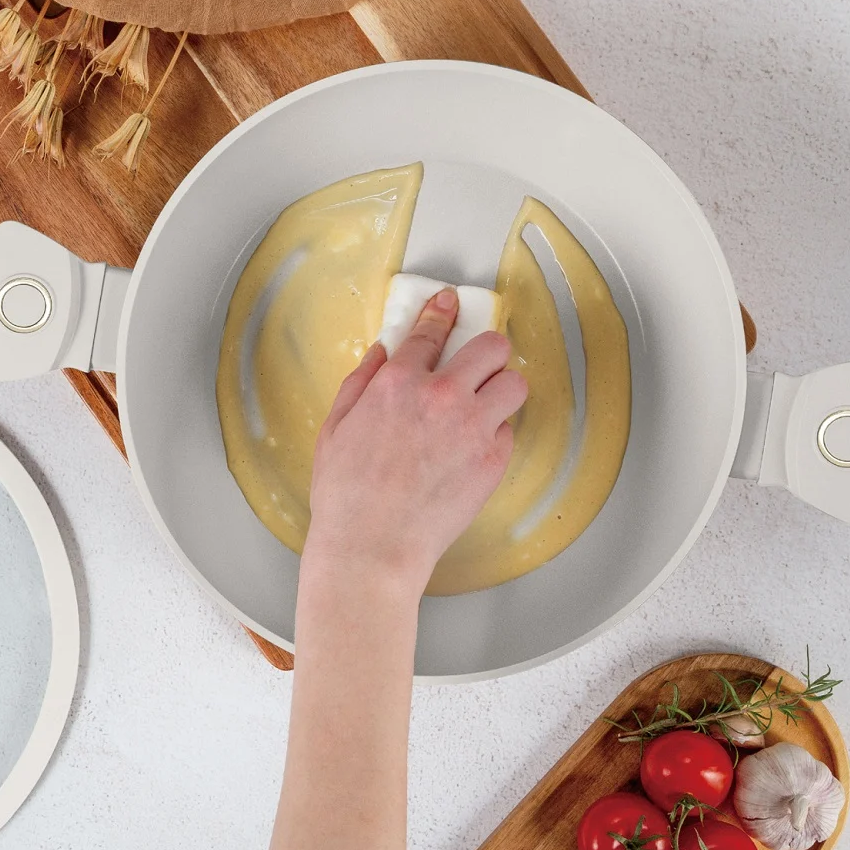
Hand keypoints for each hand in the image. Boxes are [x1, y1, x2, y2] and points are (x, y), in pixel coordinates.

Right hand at [304, 287, 527, 600]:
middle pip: (492, 347)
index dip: (442, 311)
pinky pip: (510, 431)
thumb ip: (360, 382)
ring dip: (502, 388)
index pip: (431, 331)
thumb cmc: (347, 495)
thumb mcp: (335, 428)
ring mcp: (472, 428)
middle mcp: (441, 396)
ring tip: (487, 403)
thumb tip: (379, 353)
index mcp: (398, 383)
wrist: (372, 547)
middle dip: (489, 349)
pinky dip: (496, 434)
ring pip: (514, 384)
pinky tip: (475, 447)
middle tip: (481, 363)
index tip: (450, 302)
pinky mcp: (492, 461)